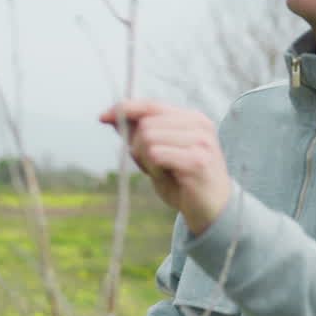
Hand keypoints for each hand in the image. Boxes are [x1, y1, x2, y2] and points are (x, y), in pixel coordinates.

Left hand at [101, 100, 230, 235]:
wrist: (212, 210)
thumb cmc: (183, 182)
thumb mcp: (157, 155)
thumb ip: (138, 135)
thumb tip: (111, 116)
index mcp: (190, 118)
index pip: (151, 105)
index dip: (125, 109)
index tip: (102, 117)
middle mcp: (198, 124)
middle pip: (145, 124)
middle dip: (138, 147)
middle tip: (153, 166)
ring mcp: (200, 141)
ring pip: (148, 139)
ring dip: (147, 161)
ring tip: (164, 172)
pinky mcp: (198, 161)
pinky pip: (156, 155)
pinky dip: (154, 169)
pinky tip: (169, 178)